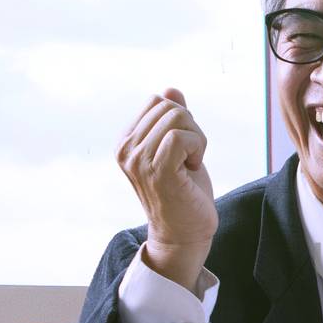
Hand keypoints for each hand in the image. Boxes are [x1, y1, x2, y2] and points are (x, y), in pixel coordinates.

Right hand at [116, 88, 216, 289]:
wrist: (184, 234)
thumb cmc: (184, 192)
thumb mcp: (180, 148)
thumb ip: (172, 119)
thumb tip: (170, 89)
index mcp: (125, 141)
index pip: (157, 101)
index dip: (180, 119)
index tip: (182, 148)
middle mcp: (125, 149)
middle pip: (169, 106)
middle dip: (191, 127)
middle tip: (190, 158)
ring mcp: (138, 160)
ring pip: (178, 118)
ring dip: (197, 139)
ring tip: (191, 165)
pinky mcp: (157, 170)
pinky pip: (181, 136)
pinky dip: (198, 147)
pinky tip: (193, 168)